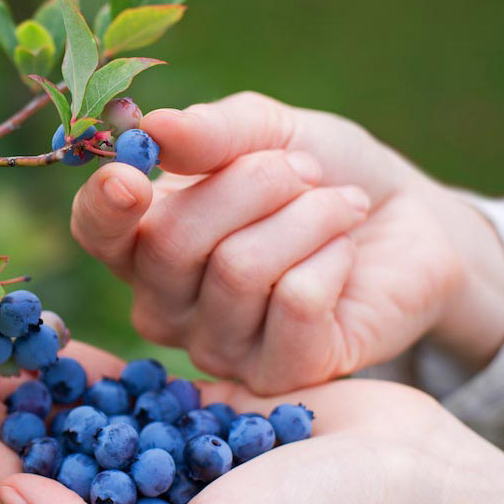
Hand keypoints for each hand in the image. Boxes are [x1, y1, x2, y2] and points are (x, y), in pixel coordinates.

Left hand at [0, 325, 503, 503]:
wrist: (407, 486)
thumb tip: (15, 499)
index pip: (17, 494)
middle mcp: (131, 499)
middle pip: (31, 442)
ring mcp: (161, 450)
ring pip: (66, 405)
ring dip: (16, 368)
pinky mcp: (194, 408)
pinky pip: (120, 378)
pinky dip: (78, 355)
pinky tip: (43, 327)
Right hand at [71, 92, 503, 392]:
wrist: (408, 222)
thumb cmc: (321, 173)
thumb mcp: (269, 131)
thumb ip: (211, 133)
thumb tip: (152, 128)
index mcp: (144, 239)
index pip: (96, 232)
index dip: (104, 207)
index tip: (131, 177)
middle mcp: (166, 303)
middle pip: (172, 242)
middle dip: (252, 184)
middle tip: (304, 171)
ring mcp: (218, 347)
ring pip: (239, 270)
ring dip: (307, 216)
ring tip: (340, 206)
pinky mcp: (279, 375)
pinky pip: (295, 303)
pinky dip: (332, 257)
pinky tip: (344, 255)